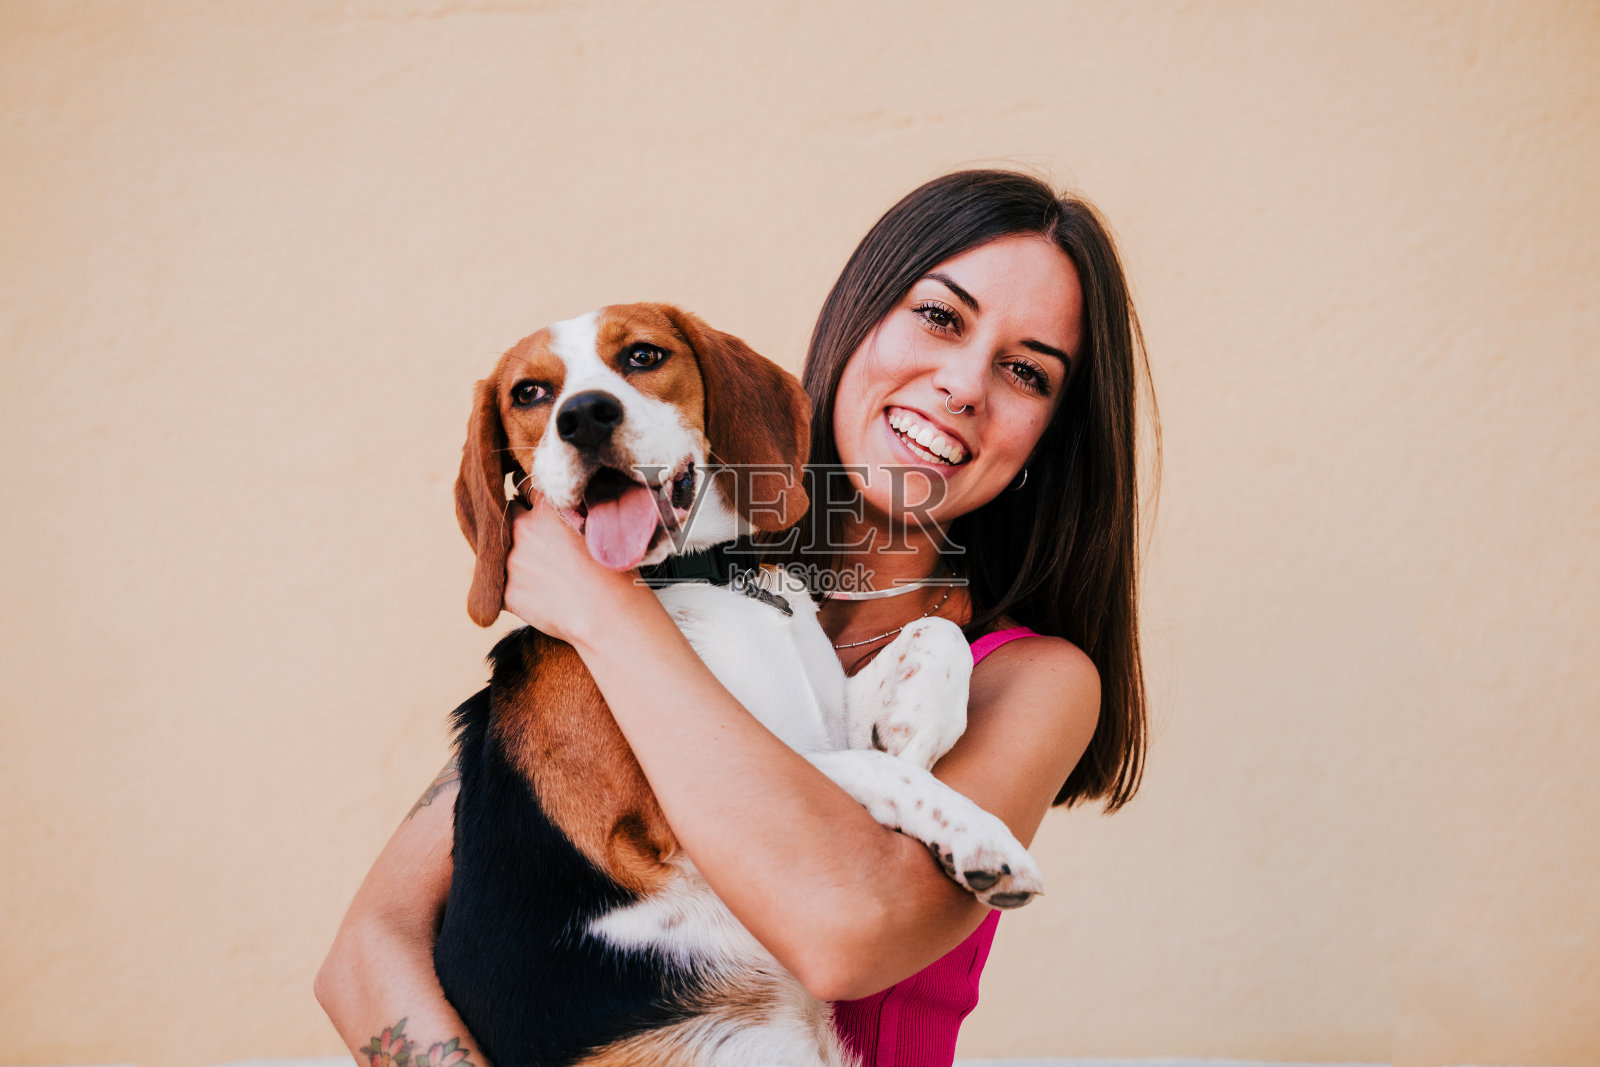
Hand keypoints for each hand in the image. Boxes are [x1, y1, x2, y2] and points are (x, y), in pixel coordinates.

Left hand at [502, 496, 655, 644]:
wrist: (607, 615)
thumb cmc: (614, 573)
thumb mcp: (598, 530)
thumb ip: (572, 516)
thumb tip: (567, 514)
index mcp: (546, 510)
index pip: (526, 487)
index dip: (532, 498)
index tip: (535, 505)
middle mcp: (523, 530)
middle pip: (507, 512)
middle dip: (517, 520)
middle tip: (534, 537)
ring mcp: (511, 561)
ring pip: (499, 549)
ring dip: (511, 553)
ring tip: (536, 570)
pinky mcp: (505, 593)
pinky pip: (499, 583)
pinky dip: (512, 587)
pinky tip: (534, 595)